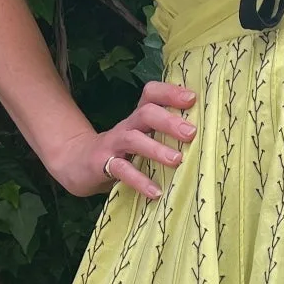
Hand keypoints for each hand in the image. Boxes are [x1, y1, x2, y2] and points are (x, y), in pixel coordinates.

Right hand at [45, 80, 197, 199]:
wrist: (77, 163)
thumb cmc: (122, 153)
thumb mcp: (142, 139)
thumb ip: (165, 137)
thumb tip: (206, 140)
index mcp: (139, 117)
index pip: (151, 94)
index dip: (170, 92)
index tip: (192, 99)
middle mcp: (127, 126)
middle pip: (146, 113)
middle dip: (169, 121)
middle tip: (191, 133)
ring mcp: (113, 145)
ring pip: (134, 139)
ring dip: (156, 149)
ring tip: (177, 161)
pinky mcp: (102, 164)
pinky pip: (122, 170)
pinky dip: (139, 181)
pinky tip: (155, 192)